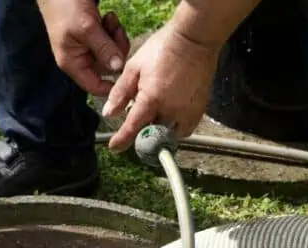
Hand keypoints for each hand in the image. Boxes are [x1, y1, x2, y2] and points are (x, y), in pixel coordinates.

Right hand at [38, 0, 130, 95]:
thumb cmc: (66, 5)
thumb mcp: (87, 28)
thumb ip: (104, 49)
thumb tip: (119, 68)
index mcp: (73, 63)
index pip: (95, 87)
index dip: (112, 86)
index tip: (127, 73)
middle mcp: (80, 58)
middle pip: (108, 68)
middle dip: (116, 50)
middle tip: (115, 30)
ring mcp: (87, 46)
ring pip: (112, 53)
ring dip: (116, 36)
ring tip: (110, 19)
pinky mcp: (94, 35)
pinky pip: (111, 40)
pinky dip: (113, 29)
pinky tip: (109, 16)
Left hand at [101, 23, 219, 151]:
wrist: (193, 40)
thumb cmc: (163, 49)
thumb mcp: (134, 67)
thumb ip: (120, 92)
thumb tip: (109, 113)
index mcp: (151, 99)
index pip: (133, 128)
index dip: (122, 140)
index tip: (114, 147)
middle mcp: (170, 110)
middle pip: (150, 132)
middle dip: (142, 129)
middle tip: (139, 116)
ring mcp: (186, 112)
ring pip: (167, 134)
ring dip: (158, 129)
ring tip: (156, 112)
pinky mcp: (198, 111)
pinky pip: (184, 130)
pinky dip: (174, 129)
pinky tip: (169, 116)